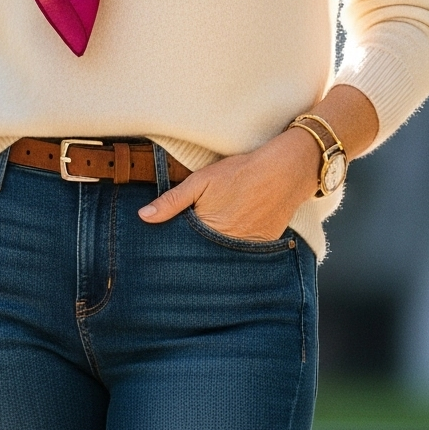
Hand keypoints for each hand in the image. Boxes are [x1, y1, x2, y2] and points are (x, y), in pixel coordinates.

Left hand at [138, 125, 321, 241]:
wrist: (285, 171)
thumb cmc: (240, 172)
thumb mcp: (201, 181)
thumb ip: (172, 201)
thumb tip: (144, 216)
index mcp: (208, 231)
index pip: (184, 250)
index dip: (175, 248)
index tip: (165, 250)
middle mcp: (227, 246)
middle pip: (203, 256)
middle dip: (194, 254)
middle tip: (184, 250)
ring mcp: (247, 250)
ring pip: (222, 258)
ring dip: (214, 254)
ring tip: (211, 243)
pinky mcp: (262, 248)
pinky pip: (242, 255)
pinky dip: (234, 250)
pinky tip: (230, 239)